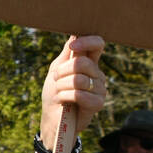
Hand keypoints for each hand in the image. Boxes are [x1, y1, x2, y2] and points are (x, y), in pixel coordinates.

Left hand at [37, 35, 106, 152]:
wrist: (52, 119)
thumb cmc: (54, 93)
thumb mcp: (57, 69)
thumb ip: (67, 53)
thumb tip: (75, 33)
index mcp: (89, 62)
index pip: (98, 44)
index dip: (86, 41)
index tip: (73, 46)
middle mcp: (97, 74)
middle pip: (82, 63)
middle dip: (62, 72)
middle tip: (56, 80)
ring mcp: (100, 89)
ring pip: (78, 79)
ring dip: (61, 86)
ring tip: (59, 92)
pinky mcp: (98, 103)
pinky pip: (80, 94)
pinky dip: (65, 96)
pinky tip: (64, 101)